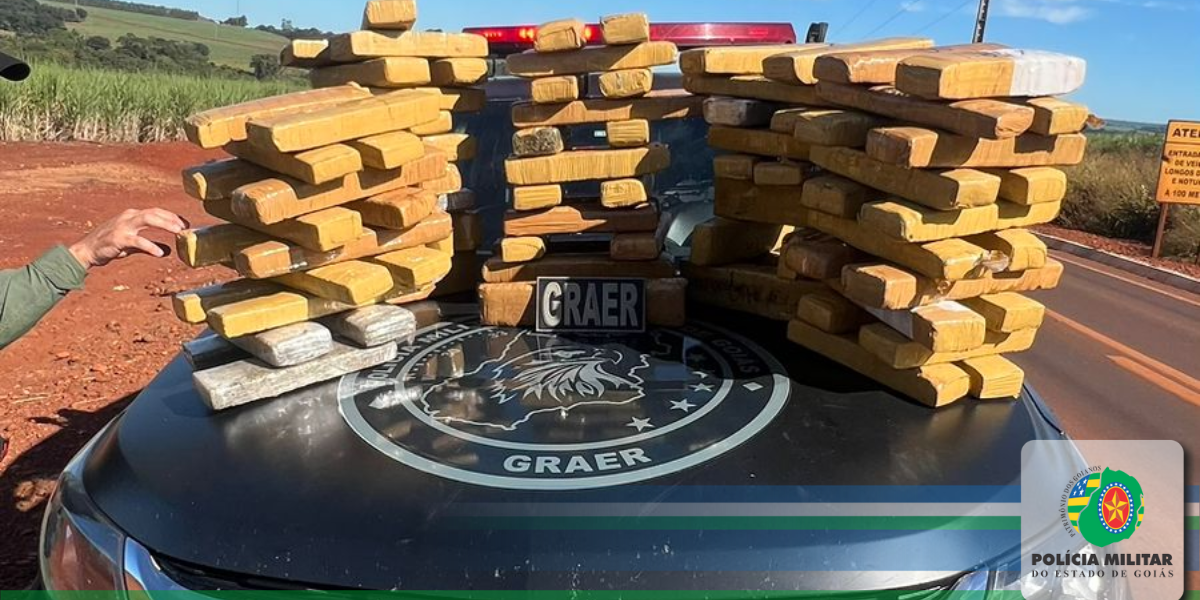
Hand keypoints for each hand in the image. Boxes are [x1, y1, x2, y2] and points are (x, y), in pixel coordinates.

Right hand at [68, 209, 188, 268]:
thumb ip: (149, 246)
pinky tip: (160, 253)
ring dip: (165, 224)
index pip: (156, 211)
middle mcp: (128, 217)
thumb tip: (168, 251)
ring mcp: (122, 226)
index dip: (172, 216)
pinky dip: (150, 246)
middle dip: (171, 218)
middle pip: (154, 212)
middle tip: (185, 227)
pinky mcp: (118, 238)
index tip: (186, 224)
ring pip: (147, 219)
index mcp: (132, 216)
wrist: (86, 251)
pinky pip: (137, 241)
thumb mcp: (132, 244)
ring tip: (179, 232)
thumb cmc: (109, 246)